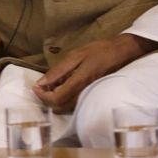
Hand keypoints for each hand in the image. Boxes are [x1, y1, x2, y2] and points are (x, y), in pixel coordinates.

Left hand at [32, 34, 157, 112]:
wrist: (122, 52)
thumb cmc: (99, 51)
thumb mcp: (76, 55)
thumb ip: (58, 71)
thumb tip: (41, 82)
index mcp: (80, 82)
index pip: (56, 99)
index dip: (42, 96)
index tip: (35, 87)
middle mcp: (85, 93)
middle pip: (59, 106)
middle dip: (46, 98)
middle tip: (39, 86)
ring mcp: (89, 97)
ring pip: (66, 107)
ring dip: (53, 99)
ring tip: (48, 85)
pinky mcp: (92, 96)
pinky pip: (73, 103)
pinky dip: (63, 97)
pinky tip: (60, 86)